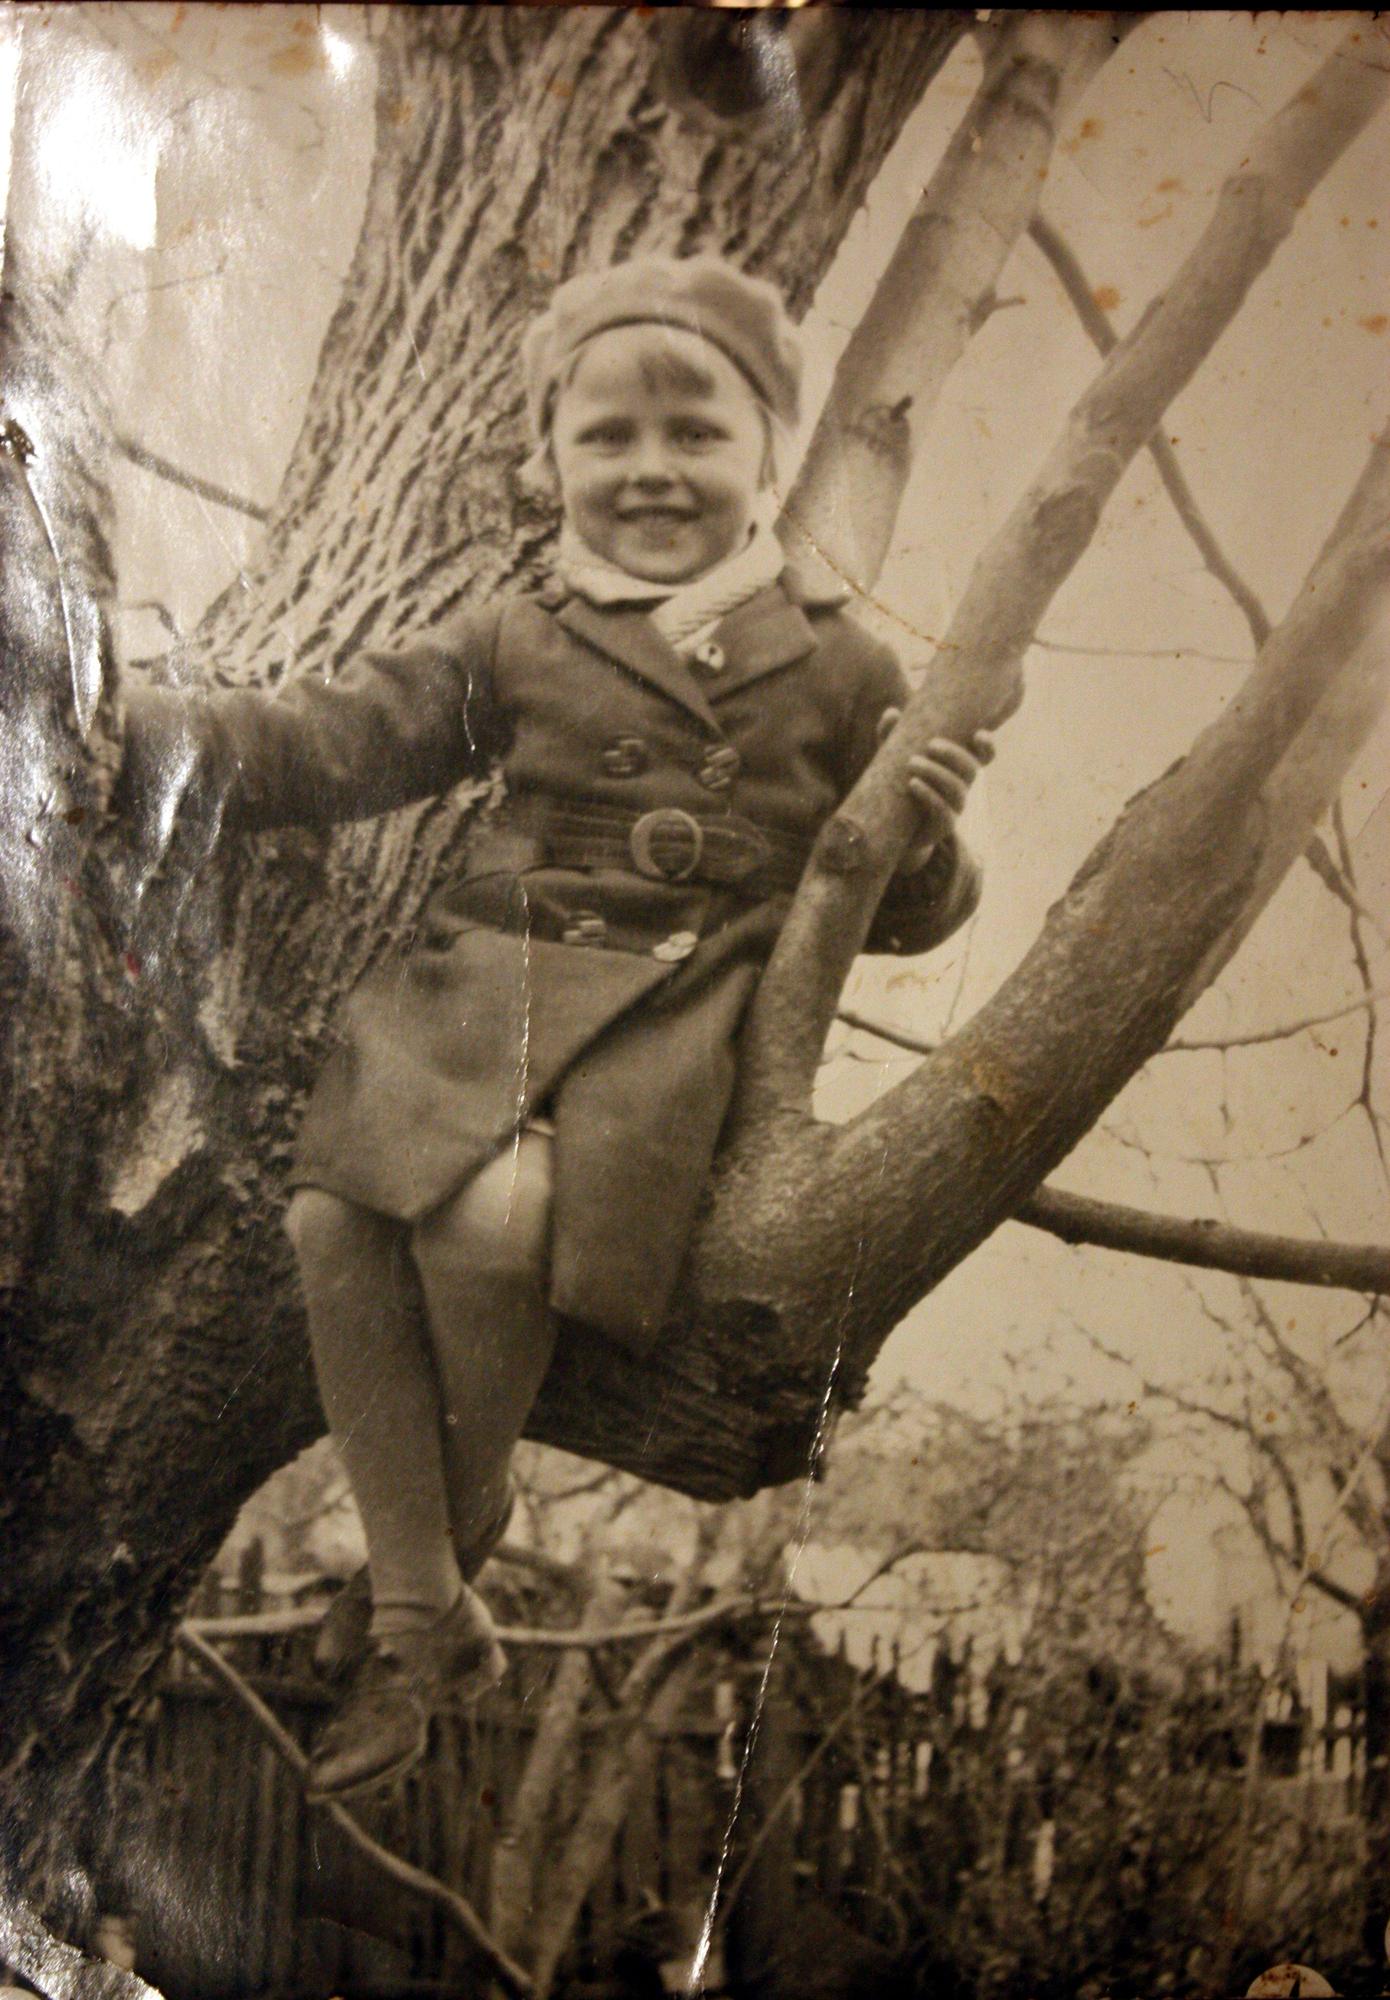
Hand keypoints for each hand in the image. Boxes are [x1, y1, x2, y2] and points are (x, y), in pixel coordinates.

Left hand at [876, 709, 993, 868]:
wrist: (892, 828)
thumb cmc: (898, 784)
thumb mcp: (893, 757)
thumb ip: (892, 735)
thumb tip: (892, 712)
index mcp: (958, 768)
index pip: (984, 757)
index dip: (987, 746)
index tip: (979, 733)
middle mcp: (962, 786)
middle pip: (972, 769)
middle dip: (955, 755)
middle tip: (931, 744)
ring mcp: (955, 808)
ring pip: (958, 790)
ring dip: (937, 773)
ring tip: (912, 762)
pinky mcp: (943, 826)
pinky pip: (944, 812)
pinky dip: (929, 795)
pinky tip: (912, 784)